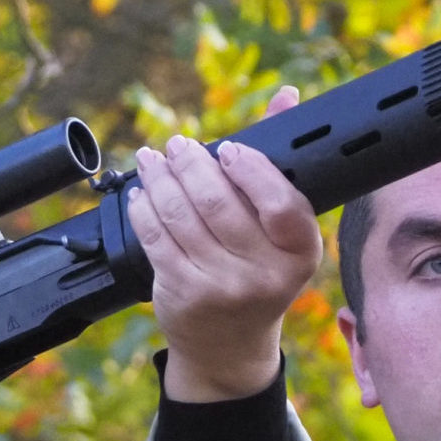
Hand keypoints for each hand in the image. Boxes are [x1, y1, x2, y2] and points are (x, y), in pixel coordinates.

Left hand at [130, 86, 322, 401]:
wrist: (229, 346)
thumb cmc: (258, 273)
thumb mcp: (281, 231)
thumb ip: (280, 162)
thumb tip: (287, 95)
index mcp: (299, 253)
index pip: (281, 203)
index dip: (251, 169)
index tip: (228, 147)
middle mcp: (264, 274)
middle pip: (219, 203)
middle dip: (191, 164)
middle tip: (179, 145)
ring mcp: (222, 287)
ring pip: (181, 216)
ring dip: (160, 179)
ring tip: (152, 159)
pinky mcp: (183, 293)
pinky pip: (156, 238)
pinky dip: (144, 208)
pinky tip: (141, 193)